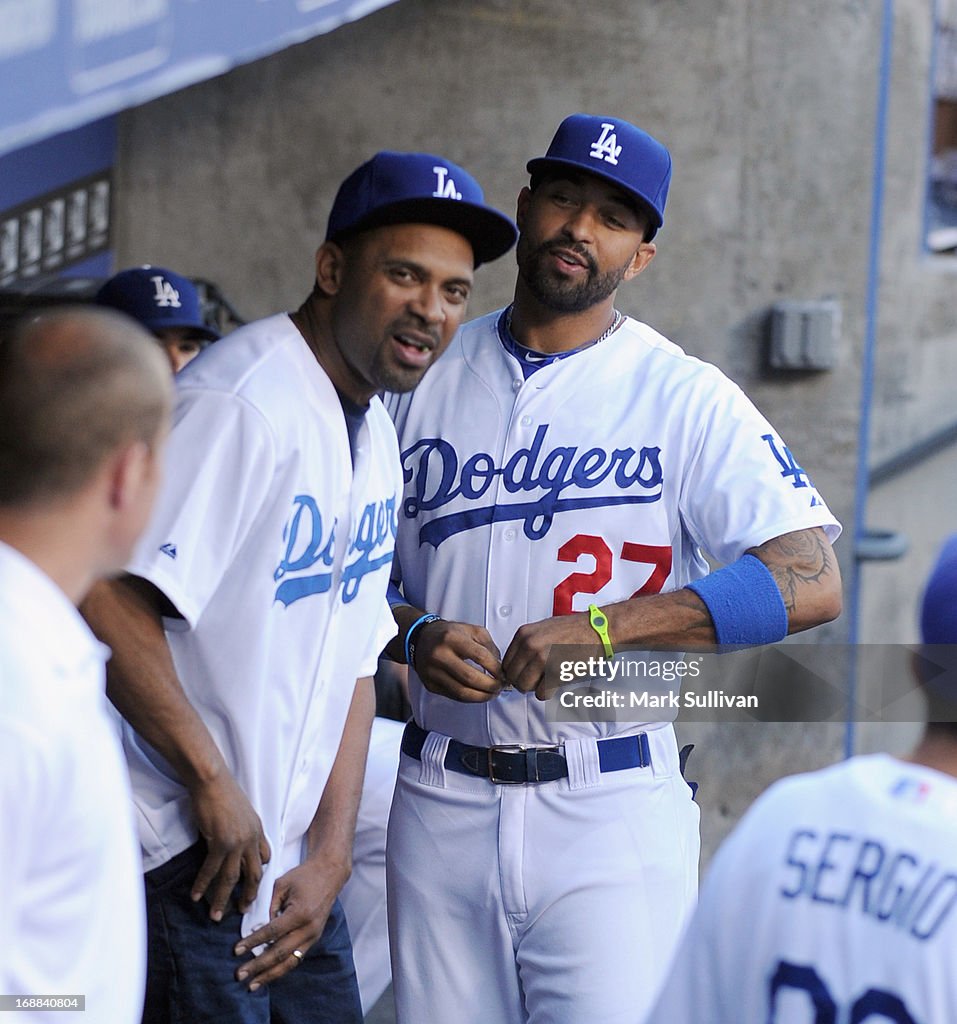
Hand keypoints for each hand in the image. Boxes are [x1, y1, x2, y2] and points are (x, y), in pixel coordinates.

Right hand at [187, 772, 270, 920]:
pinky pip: (211, 870)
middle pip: (254, 874)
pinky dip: (202, 885)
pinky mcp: (220, 842)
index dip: (260, 871)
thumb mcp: (241, 811)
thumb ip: (242, 828)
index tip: (253, 884)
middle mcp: (251, 838)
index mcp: (258, 829)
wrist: (212, 781)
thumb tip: (233, 841)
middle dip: (249, 895)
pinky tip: (196, 896)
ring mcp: (236, 842)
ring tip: (216, 915)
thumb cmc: (223, 792)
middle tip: (243, 910)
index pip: (265, 856)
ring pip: (232, 878)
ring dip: (223, 898)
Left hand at [232, 857, 344, 990]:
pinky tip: (268, 975)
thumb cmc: (304, 876)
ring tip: (253, 985)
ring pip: (290, 962)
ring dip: (270, 975)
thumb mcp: (281, 885)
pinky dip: (282, 968)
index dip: (253, 942)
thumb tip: (258, 929)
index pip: (271, 932)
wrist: (329, 874)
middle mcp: (308, 928)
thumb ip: (269, 907)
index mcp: (299, 913)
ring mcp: (313, 936)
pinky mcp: (314, 939)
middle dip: (258, 966)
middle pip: (280, 953)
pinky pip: (296, 958)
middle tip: (239, 975)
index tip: (236, 951)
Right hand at [413, 619, 503, 701]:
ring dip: (481, 696)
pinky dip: (470, 698)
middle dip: (490, 686)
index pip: (479, 656)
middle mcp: (440, 655)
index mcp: (452, 638)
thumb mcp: (471, 630)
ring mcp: (433, 672)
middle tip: (500, 687)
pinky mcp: (430, 684)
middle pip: (470, 677)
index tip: (504, 674)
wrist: (420, 639)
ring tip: (492, 694)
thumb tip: (500, 667)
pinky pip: (454, 696)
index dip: (495, 668)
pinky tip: (478, 694)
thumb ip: (489, 646)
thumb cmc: (449, 634)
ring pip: (462, 691)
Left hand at [502, 613, 599, 699]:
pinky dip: (547, 692)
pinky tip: (556, 682)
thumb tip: (515, 664)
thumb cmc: (573, 629)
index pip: (505, 663)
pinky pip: (541, 694)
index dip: (515, 672)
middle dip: (523, 682)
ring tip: (546, 679)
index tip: (523, 674)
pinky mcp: (556, 673)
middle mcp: (530, 646)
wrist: (597, 630)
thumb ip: (526, 644)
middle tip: (536, 679)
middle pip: (512, 677)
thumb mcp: (541, 629)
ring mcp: (542, 660)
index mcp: (524, 634)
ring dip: (534, 687)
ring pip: (524, 687)